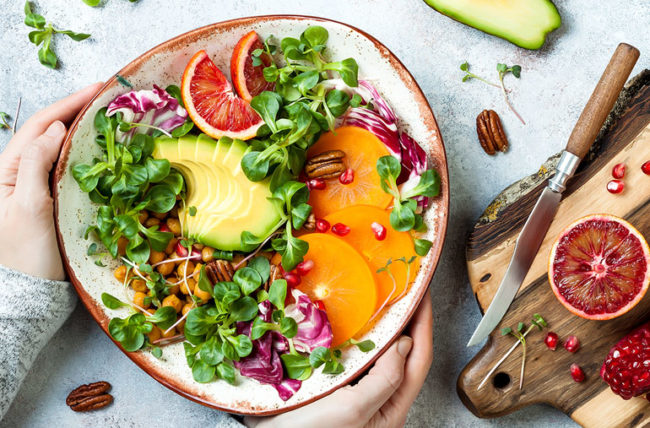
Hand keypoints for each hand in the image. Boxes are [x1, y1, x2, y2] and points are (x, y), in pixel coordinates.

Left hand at [0, 83, 102, 279]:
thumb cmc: (25, 255)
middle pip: (50, 130)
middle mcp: (19, 171)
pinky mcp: (50, 197)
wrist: (29, 292)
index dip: (69, 103)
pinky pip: (67, 166)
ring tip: (107, 114)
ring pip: (59, 146)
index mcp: (7, 169)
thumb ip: (35, 165)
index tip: (97, 88)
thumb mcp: (28, 207)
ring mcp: (35, 184)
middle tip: (108, 96)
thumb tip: (55, 129)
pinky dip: (85, 152)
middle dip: (77, 109)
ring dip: (83, 127)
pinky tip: (100, 147)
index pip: (40, 126)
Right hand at [245, 288, 432, 427]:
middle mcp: (379, 401)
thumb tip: (404, 343)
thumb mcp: (352, 409)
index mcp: (391, 409)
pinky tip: (351, 322)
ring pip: (380, 355)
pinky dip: (358, 337)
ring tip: (382, 299)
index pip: (419, 359)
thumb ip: (386, 378)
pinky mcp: (337, 387)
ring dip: (384, 327)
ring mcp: (358, 394)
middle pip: (404, 356)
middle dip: (407, 322)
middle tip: (403, 289)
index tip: (422, 293)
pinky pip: (356, 358)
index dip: (423, 323)